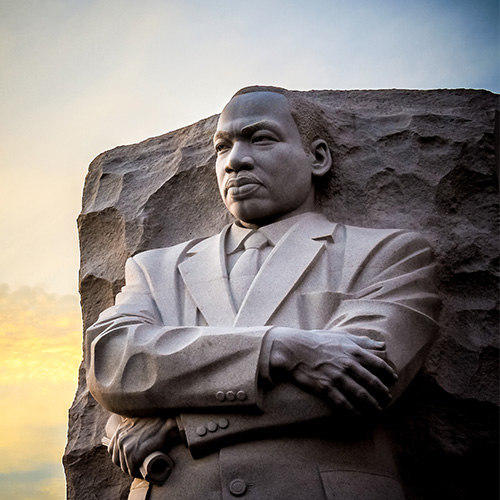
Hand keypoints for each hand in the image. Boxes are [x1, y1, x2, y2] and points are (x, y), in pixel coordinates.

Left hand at [107, 416, 179, 477]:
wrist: (166, 424)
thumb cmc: (156, 421)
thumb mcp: (138, 421)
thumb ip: (131, 428)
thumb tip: (132, 435)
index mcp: (119, 431)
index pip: (112, 449)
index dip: (119, 457)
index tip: (128, 459)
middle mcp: (120, 439)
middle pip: (116, 459)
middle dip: (125, 464)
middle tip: (136, 466)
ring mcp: (126, 448)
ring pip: (124, 466)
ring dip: (131, 470)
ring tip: (140, 470)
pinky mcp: (134, 455)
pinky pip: (131, 469)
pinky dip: (136, 473)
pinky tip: (141, 473)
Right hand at [267, 328, 397, 414]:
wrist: (293, 349)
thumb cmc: (317, 340)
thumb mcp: (341, 336)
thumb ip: (363, 341)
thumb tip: (382, 345)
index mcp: (353, 351)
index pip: (378, 364)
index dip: (388, 374)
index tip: (393, 380)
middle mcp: (348, 365)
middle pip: (372, 382)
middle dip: (383, 393)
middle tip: (388, 399)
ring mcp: (337, 377)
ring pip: (361, 395)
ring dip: (372, 405)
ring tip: (378, 410)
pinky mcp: (326, 388)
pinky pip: (343, 403)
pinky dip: (353, 411)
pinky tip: (358, 416)